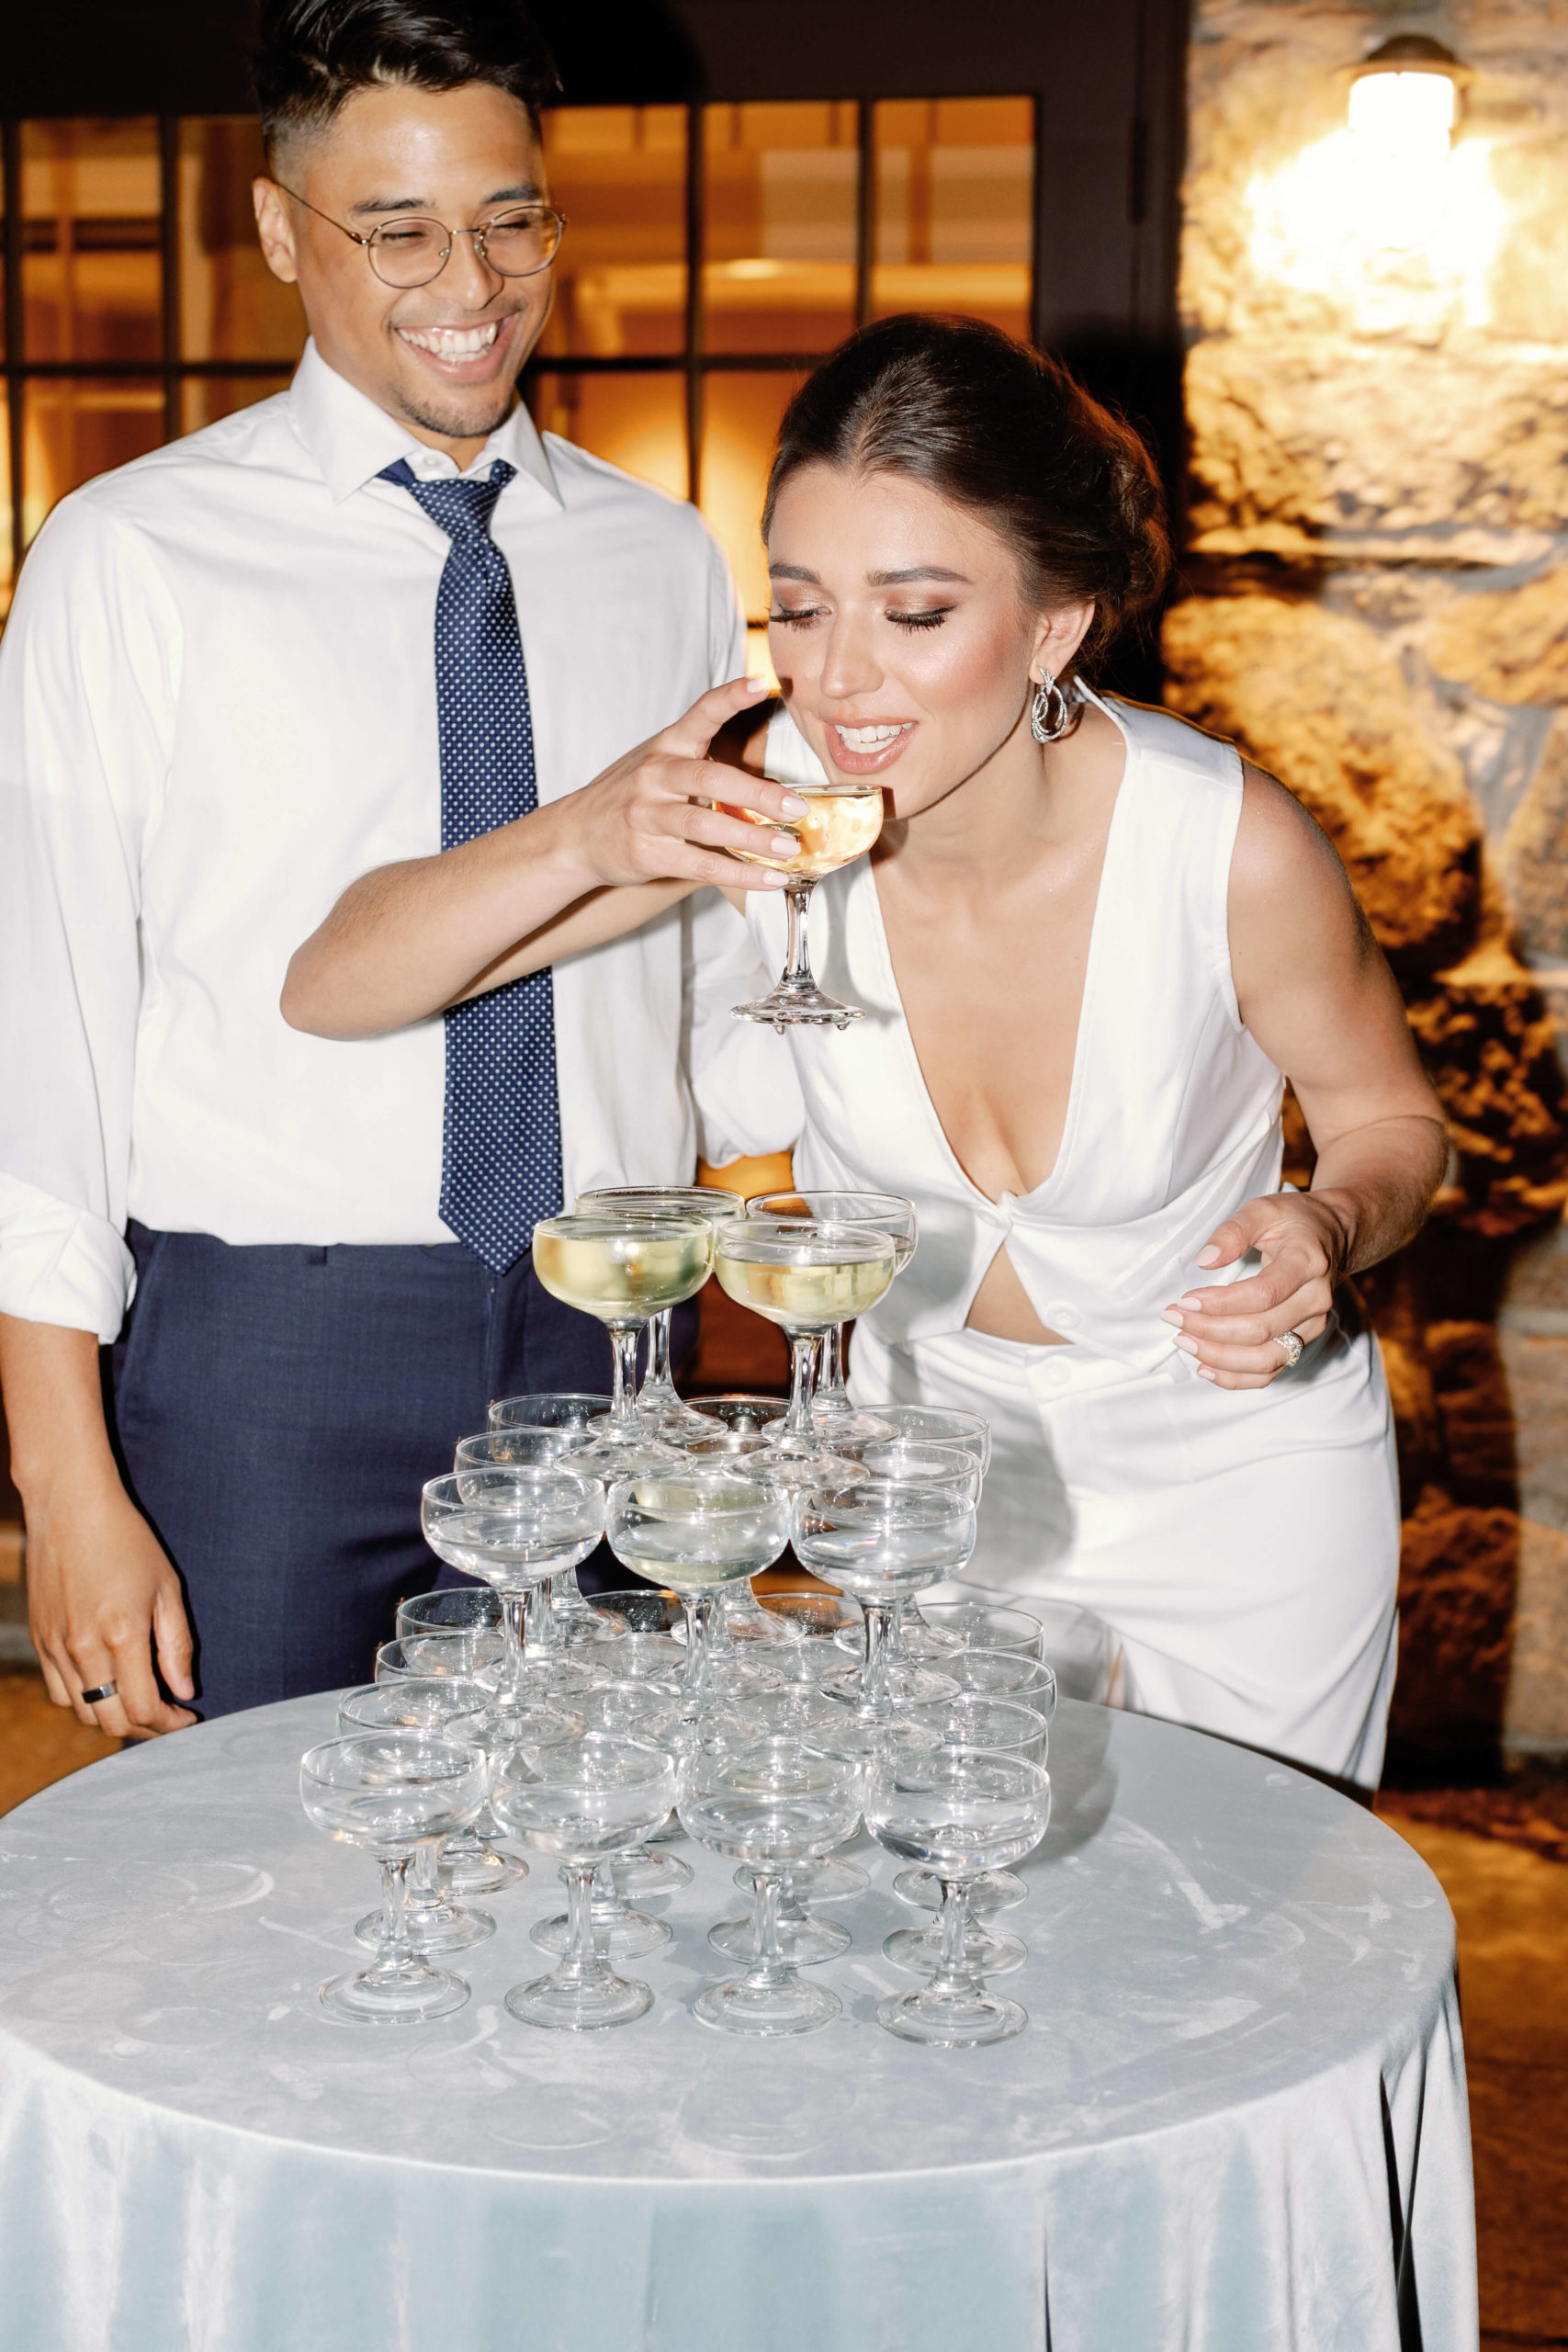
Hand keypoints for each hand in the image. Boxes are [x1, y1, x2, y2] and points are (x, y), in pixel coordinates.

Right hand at [26, 1476, 196, 1738]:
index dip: (169, 1724)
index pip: (144, 1708)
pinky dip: (84, 1700)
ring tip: (139, 1701)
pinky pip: (59, 1692)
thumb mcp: (167, 1587)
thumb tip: (184, 1689)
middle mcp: (83, 1648)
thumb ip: (176, 1644)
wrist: (69, 1507)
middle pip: (112, 1721)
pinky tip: (106, 1684)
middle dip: (146, 1728)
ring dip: (113, 1716)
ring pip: (83, 1712)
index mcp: (122, 1634)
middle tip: (167, 1716)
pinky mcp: (41, 1640)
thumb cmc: (126, 1540)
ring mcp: (56, 1647)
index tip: (186, 1718)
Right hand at [567, 676, 806, 893]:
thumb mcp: (659, 763)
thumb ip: (702, 760)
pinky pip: (701, 866)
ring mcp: (648, 816)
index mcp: (666, 746)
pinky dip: (740, 875)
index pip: (700, 713)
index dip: (730, 698)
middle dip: (758, 795)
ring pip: (706, 827)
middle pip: (711, 780)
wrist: (575, 835)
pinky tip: (770, 879)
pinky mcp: (648, 854)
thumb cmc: (630, 796)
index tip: (761, 685)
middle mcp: (656, 776)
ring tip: (789, 848)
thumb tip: (769, 776)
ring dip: (753, 839)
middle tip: (797, 808)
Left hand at [1160, 1191, 1352, 1390]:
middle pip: (1261, 1330)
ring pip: (1266, 1359)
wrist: (1334, 1236)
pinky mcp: (1303, 1341)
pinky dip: (1237, 1378)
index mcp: (1307, 1263)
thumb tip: (1204, 1260)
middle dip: (1210, 1329)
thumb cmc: (1294, 1222)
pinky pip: (1271, 1371)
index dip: (1221, 1303)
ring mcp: (1312, 1325)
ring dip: (1219, 1357)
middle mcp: (1315, 1300)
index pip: (1263, 1294)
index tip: (1185, 1300)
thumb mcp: (1264, 1210)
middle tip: (1173, 1317)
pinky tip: (1205, 1367)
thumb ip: (1233, 1231)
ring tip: (1183, 1341)